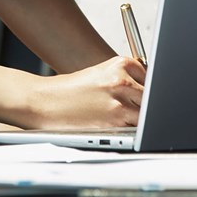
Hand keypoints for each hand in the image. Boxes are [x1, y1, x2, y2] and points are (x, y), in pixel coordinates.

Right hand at [30, 55, 145, 128]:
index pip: (150, 76)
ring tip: (121, 118)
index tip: (142, 94)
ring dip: (140, 119)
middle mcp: (121, 81)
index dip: (147, 87)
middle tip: (133, 108)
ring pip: (147, 115)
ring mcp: (119, 103)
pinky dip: (131, 131)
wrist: (45, 102)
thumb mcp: (98, 74)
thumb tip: (146, 90)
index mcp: (118, 64)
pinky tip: (115, 127)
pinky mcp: (114, 124)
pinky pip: (136, 130)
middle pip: (152, 96)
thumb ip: (123, 79)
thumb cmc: (69, 90)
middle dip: (147, 104)